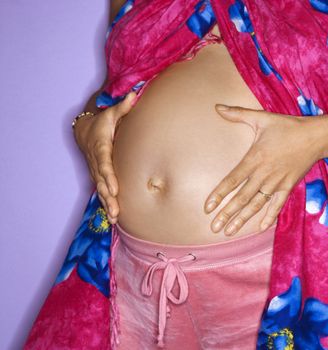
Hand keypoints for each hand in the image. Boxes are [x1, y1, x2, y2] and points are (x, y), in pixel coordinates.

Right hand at [74, 91, 135, 223]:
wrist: (84, 129)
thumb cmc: (102, 121)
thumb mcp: (111, 113)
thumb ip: (123, 107)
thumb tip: (133, 95)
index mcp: (100, 147)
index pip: (104, 164)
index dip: (108, 177)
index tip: (114, 188)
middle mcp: (96, 162)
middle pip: (102, 182)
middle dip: (109, 197)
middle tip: (116, 211)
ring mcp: (96, 170)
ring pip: (101, 189)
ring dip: (108, 204)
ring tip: (116, 219)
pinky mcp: (98, 176)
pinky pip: (102, 191)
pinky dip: (107, 204)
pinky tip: (114, 218)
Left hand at [204, 104, 327, 235]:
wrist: (316, 136)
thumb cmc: (287, 126)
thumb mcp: (262, 118)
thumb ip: (238, 114)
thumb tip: (217, 107)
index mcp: (255, 158)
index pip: (232, 180)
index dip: (219, 195)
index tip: (208, 207)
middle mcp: (264, 174)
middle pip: (241, 198)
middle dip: (227, 214)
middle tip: (214, 227)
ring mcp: (277, 183)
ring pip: (256, 205)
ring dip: (243, 219)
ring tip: (229, 232)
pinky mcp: (288, 186)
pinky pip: (277, 205)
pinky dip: (269, 217)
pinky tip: (259, 229)